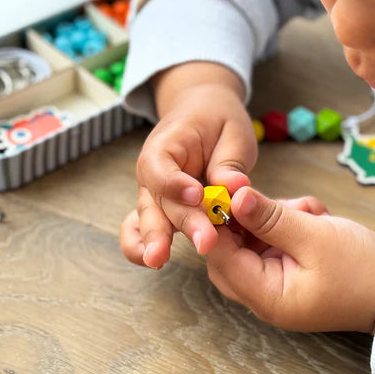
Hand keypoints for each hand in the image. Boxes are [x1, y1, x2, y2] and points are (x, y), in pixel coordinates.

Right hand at [120, 64, 256, 269]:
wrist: (201, 111)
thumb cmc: (216, 120)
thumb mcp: (232, 130)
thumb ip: (229, 161)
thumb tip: (233, 188)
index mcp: (166, 145)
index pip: (161, 167)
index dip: (176, 184)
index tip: (197, 196)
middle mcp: (153, 173)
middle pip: (159, 201)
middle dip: (181, 224)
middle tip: (205, 242)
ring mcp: (154, 194)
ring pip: (150, 219)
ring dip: (157, 240)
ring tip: (158, 260)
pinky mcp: (162, 209)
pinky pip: (144, 227)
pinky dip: (142, 244)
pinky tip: (151, 262)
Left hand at [206, 187, 374, 333]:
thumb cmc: (364, 269)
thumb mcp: (315, 236)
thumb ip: (270, 218)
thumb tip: (234, 197)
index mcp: (267, 298)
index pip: (221, 258)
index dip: (215, 223)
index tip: (220, 190)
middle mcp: (267, 296)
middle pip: (232, 251)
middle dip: (247, 219)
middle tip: (264, 198)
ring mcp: (280, 283)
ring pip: (254, 241)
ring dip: (276, 219)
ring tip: (309, 212)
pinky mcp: (293, 269)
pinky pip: (276, 241)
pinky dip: (291, 223)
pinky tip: (316, 217)